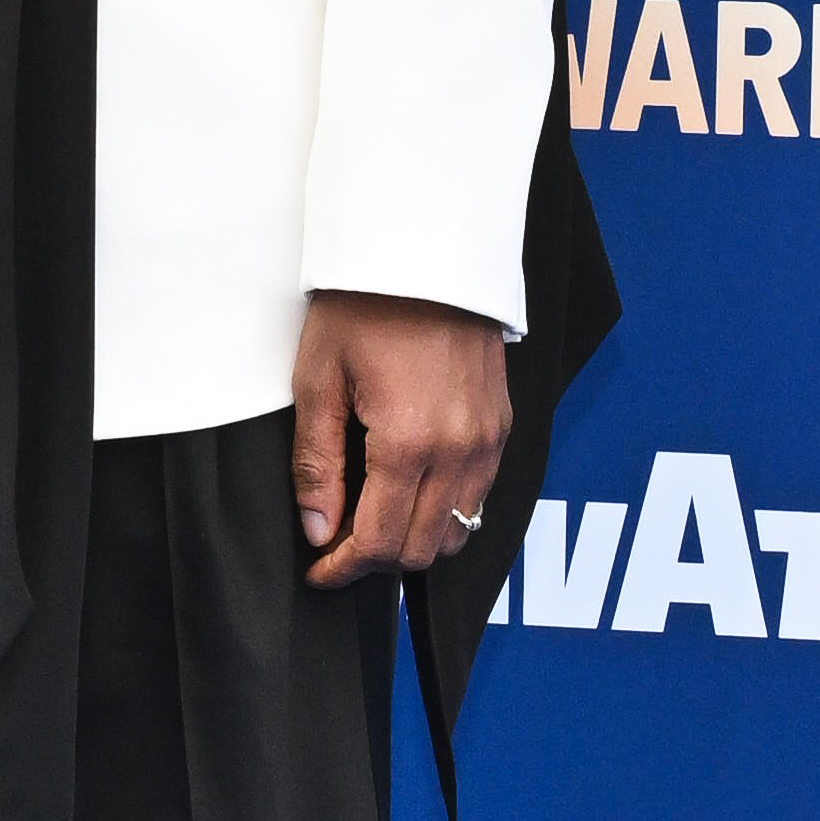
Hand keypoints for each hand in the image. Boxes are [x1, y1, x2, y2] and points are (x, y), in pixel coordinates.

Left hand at [292, 291, 509, 589]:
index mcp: (409, 442)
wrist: (425, 248)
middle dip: (375, 561)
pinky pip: (478, 496)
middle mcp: (460, 450)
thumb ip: (317, 464)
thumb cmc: (365, 304)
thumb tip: (318, 529)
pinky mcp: (502, 424)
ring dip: (414, 539)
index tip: (319, 571)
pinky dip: (445, 511)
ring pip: (458, 531)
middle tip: (338, 547)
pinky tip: (410, 491)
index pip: (380, 543)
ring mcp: (488, 439)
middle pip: (422, 548)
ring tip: (373, 521)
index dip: (343, 570)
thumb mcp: (318, 380)